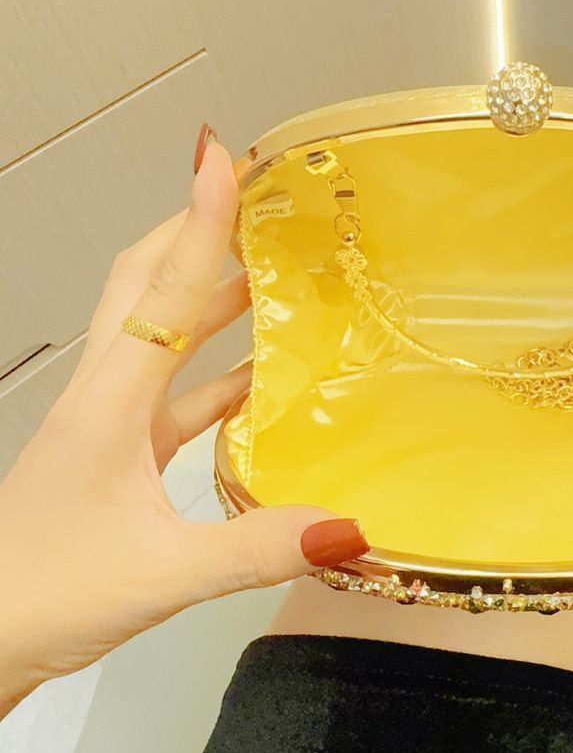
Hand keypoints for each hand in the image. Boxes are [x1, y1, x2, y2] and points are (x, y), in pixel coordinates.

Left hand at [0, 127, 366, 718]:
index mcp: (110, 404)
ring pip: (159, 333)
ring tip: (271, 267)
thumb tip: (349, 525)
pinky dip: (217, 374)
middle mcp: (105, 397)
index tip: (226, 158)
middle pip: (148, 286)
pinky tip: (261, 383)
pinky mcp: (117, 458)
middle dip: (198, 232)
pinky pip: (174, 394)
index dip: (199, 222)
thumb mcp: (160, 575)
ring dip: (209, 294)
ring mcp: (109, 427)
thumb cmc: (44, 594)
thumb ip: (255, 547)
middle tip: (255, 196)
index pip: (164, 292)